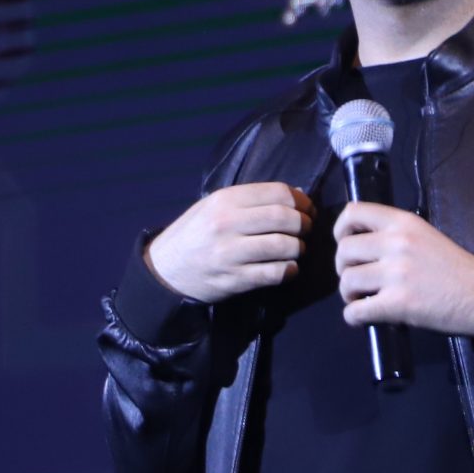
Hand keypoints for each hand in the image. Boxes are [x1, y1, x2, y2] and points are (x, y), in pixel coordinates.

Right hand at [145, 183, 313, 301]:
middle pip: (285, 218)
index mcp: (225, 200)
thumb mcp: (215, 205)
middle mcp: (227, 223)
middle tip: (305, 230)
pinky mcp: (234, 279)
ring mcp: (230, 253)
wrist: (165, 268)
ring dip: (299, 248)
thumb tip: (296, 195)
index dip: (302, 201)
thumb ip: (251, 199)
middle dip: (304, 224)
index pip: (278, 193)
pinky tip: (288, 268)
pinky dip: (289, 270)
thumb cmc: (195, 233)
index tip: (308, 209)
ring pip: (284, 246)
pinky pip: (275, 273)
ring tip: (296, 249)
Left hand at [332, 201, 473, 336]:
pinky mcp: (397, 303)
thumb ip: (394, 236)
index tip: (346, 243)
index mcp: (403, 223)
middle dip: (343, 268)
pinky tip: (364, 317)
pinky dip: (354, 317)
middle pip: (343, 250)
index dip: (340, 230)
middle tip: (357, 280)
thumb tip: (362, 248)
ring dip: (349, 295)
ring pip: (346, 282)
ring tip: (363, 299)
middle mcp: (396, 243)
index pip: (353, 212)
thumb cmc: (454, 267)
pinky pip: (355, 311)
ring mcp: (396, 273)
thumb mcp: (424, 236)